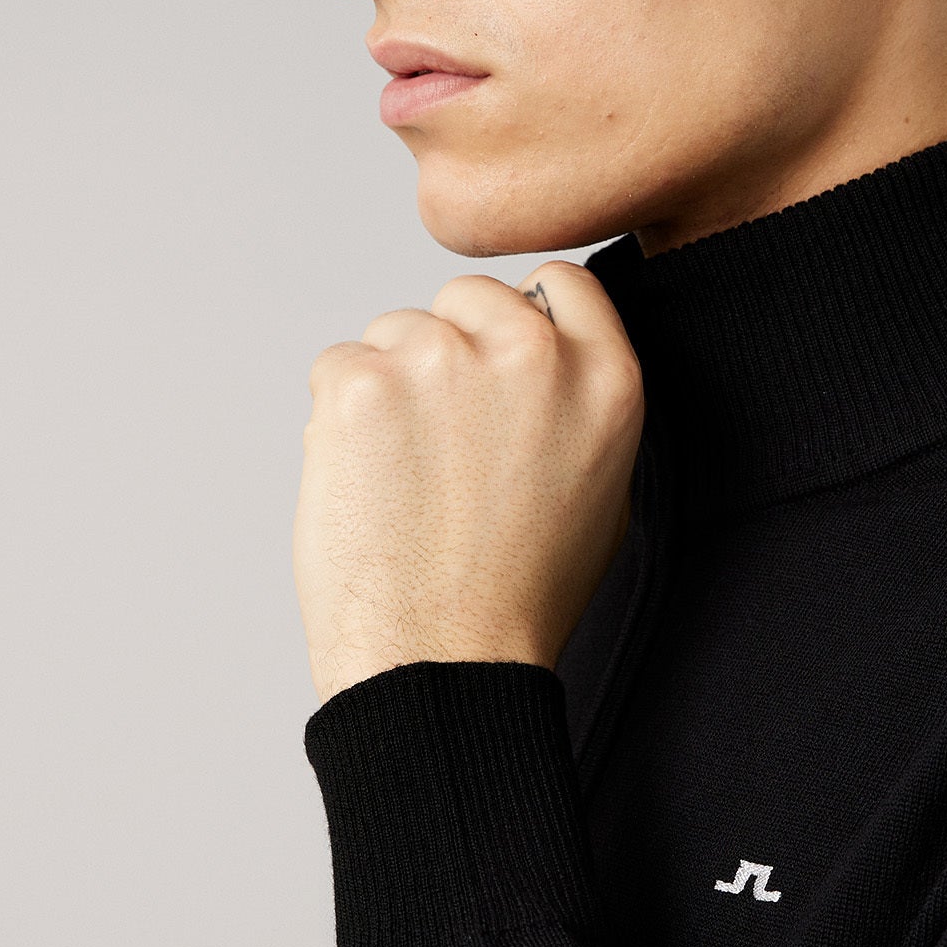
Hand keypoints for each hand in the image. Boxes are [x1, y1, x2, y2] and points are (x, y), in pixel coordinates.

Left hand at [294, 262, 643, 703]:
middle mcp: (533, 353)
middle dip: (448, 352)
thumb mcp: (606, 492)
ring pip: (396, 332)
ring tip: (409, 483)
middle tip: (444, 447)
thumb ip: (581, 404)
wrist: (444, 663)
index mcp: (607, 379)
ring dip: (391, 388)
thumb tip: (545, 354)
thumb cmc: (520, 598)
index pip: (561, 282)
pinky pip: (339, 366)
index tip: (497, 357)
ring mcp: (442, 360)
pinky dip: (340, 418)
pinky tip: (369, 486)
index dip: (520, 316)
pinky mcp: (363, 382)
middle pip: (468, 298)